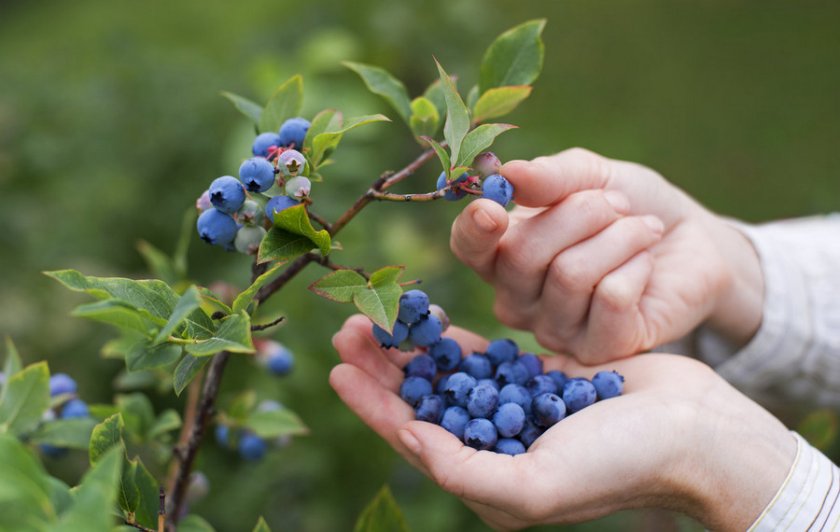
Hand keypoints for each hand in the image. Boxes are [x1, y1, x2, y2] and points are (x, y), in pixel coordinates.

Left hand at [330, 315, 793, 529]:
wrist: (692, 431)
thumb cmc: (620, 465)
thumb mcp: (536, 484)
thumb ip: (465, 470)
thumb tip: (409, 439)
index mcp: (487, 479)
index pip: (412, 438)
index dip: (371, 404)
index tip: (337, 368)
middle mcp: (494, 445)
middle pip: (421, 401)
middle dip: (382, 367)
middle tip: (348, 327)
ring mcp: (514, 409)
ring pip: (446, 375)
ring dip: (410, 347)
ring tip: (376, 315)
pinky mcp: (537, 377)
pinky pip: (483, 356)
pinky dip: (453, 339)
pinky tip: (428, 318)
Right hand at [450, 148, 763, 361]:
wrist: (691, 241)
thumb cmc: (629, 207)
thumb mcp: (592, 176)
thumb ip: (550, 177)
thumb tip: (509, 174)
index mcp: (503, 253)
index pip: (468, 248)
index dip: (474, 231)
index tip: (494, 208)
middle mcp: (518, 299)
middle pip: (523, 255)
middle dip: (580, 214)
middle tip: (618, 205)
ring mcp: (555, 331)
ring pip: (570, 275)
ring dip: (619, 237)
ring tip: (642, 229)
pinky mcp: (599, 350)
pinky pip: (610, 299)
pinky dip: (637, 267)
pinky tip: (646, 265)